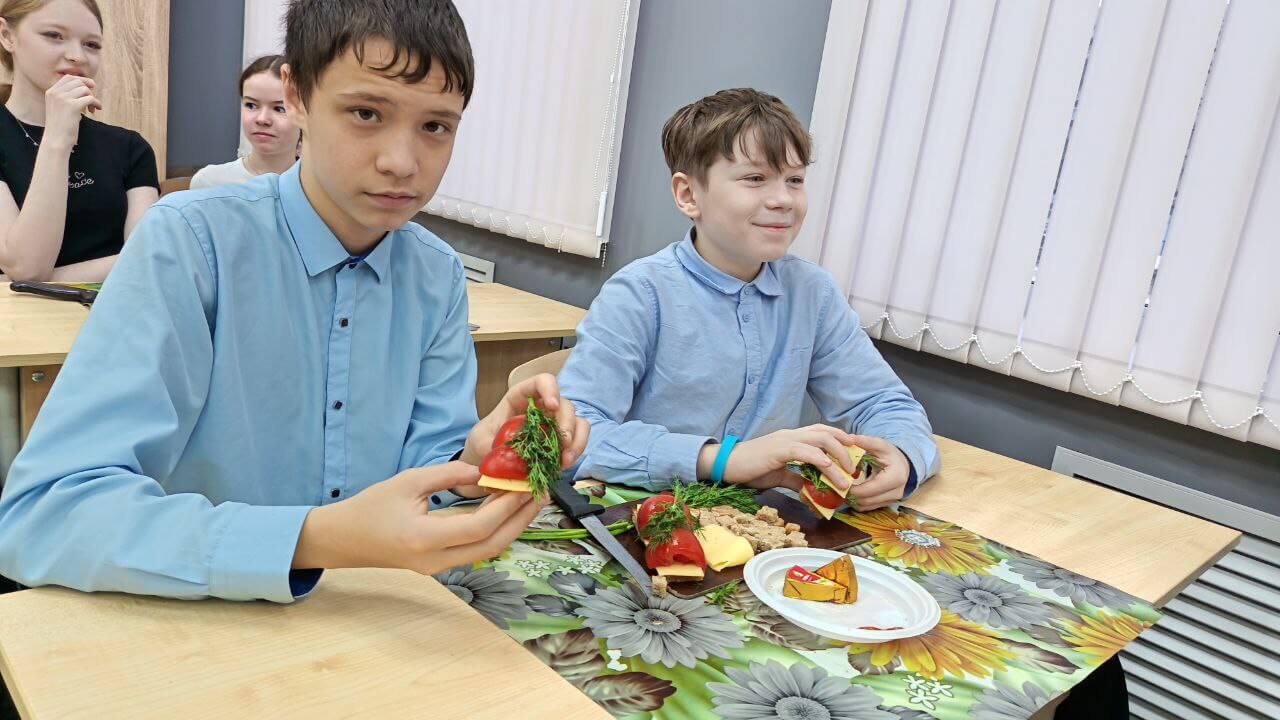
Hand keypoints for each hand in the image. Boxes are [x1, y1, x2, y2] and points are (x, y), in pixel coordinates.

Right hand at [43, 75, 100, 148]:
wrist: (56, 140)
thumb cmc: (61, 126)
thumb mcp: (60, 107)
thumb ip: (67, 96)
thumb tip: (87, 86)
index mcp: (51, 92)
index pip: (68, 78)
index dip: (82, 80)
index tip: (91, 87)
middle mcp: (55, 93)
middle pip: (78, 82)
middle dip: (88, 90)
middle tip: (91, 102)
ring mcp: (63, 99)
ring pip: (85, 90)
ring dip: (92, 98)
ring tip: (91, 109)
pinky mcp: (73, 106)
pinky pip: (90, 99)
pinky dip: (96, 103)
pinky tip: (95, 110)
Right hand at [292, 461, 544, 573]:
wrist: (343, 540)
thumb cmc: (371, 507)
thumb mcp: (408, 481)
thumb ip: (448, 474)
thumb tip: (483, 472)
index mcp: (425, 538)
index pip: (480, 526)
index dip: (508, 505)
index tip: (526, 484)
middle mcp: (436, 560)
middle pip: (493, 545)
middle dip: (521, 519)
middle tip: (541, 494)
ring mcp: (439, 567)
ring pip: (488, 551)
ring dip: (512, 526)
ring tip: (530, 501)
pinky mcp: (440, 565)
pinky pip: (476, 550)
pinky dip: (496, 531)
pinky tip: (505, 511)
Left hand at [456, 373, 589, 496]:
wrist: (486, 457)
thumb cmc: (484, 441)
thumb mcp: (480, 440)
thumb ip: (490, 444)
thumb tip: (509, 452)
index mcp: (521, 398)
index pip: (541, 382)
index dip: (550, 389)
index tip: (552, 406)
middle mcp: (542, 407)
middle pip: (564, 404)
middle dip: (567, 422)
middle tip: (563, 443)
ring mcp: (554, 423)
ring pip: (577, 421)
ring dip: (576, 439)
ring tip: (566, 459)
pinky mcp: (560, 440)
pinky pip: (578, 439)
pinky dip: (576, 451)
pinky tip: (564, 464)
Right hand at [699, 424, 858, 490]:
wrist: (727, 465)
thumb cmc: (750, 469)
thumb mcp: (778, 475)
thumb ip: (796, 478)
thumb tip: (810, 488)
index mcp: (792, 438)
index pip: (822, 432)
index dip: (840, 440)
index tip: (853, 455)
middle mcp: (791, 434)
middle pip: (826, 432)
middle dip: (845, 446)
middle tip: (856, 465)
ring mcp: (786, 440)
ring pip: (820, 439)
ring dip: (838, 456)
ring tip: (847, 473)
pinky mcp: (779, 449)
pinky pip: (805, 451)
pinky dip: (820, 459)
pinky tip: (829, 470)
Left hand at [844, 435, 909, 510]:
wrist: (903, 465)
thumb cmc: (891, 454)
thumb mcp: (880, 446)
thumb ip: (866, 442)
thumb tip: (850, 438)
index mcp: (895, 478)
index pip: (869, 489)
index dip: (852, 488)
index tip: (839, 479)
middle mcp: (896, 493)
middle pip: (866, 500)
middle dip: (849, 495)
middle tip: (836, 485)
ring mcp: (892, 501)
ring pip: (866, 506)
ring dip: (851, 500)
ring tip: (841, 487)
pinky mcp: (886, 504)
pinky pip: (868, 508)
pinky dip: (857, 502)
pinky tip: (850, 492)